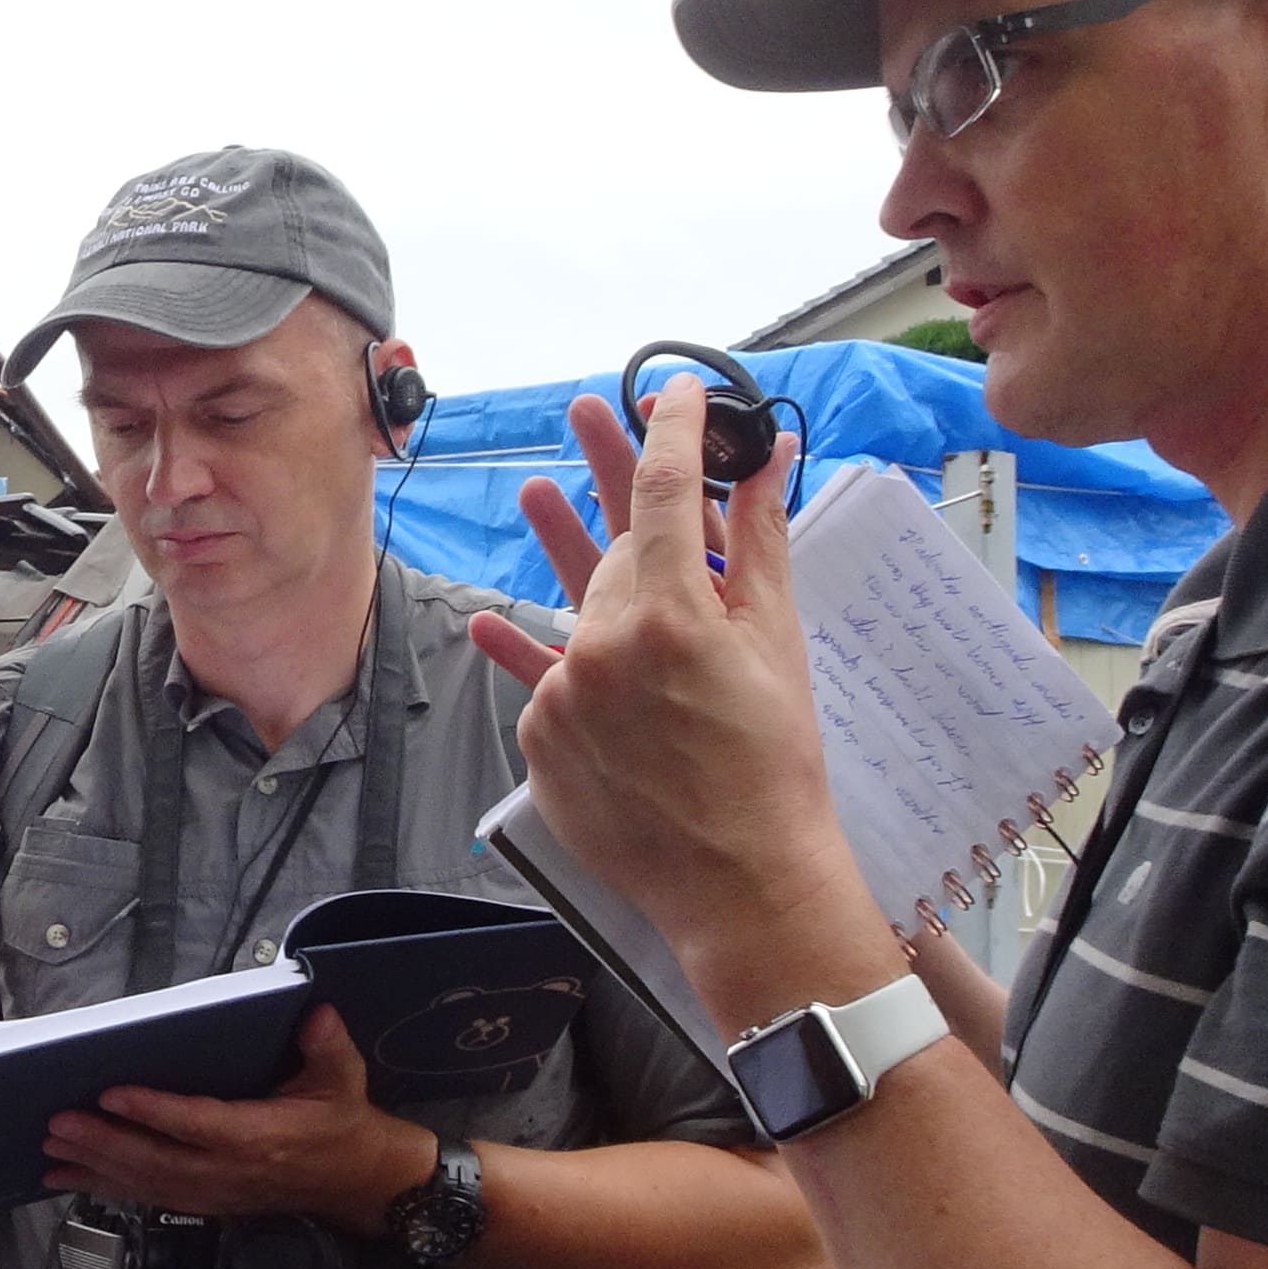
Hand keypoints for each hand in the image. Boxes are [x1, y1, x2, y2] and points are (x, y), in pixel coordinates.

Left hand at [46, 1005, 433, 1235]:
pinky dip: (105, 1187)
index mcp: (259, 1137)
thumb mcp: (343, 1079)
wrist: (354, 1180)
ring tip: (52, 1148)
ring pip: (145, 1183)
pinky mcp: (203, 1203)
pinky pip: (148, 1197)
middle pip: (156, 1160)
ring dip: (95, 1166)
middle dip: (103, 1142)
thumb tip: (316, 1016)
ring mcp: (213, 1193)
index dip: (152, 1111)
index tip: (111, 1094)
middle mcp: (229, 1171)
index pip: (196, 1124)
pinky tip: (69, 1177)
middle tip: (59, 1122)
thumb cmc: (341, 1124)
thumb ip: (328, 1046)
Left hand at [468, 390, 893, 1027]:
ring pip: (574, 607)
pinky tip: (490, 619)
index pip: (666, 489)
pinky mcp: (544, 742)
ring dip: (554, 543)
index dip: (673, 428)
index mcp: (670, 611)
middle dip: (629, 499)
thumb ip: (758, 542)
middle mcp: (605, 645)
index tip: (678, 389)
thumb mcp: (777, 642)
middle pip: (618, 550)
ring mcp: (567, 696)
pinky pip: (545, 680)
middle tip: (597, 414)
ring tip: (530, 490)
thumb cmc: (775, 762)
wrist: (740, 879)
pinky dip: (542, 655)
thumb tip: (768, 455)